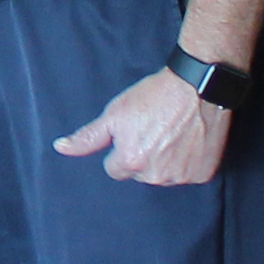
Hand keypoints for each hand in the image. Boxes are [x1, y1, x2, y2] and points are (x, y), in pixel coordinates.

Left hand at [58, 71, 230, 187]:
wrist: (196, 86)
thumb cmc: (154, 96)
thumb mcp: (114, 113)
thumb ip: (87, 137)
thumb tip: (61, 148)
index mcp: (130, 162)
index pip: (116, 169)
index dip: (122, 149)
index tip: (134, 133)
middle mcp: (155, 176)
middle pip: (140, 173)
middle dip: (144, 156)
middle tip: (154, 130)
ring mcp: (181, 176)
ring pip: (164, 175)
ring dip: (166, 160)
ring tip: (172, 132)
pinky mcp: (203, 173)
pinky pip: (188, 173)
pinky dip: (188, 160)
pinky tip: (189, 140)